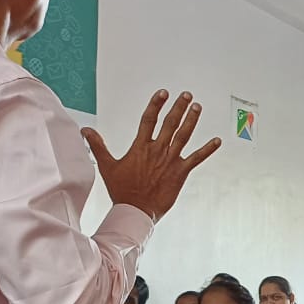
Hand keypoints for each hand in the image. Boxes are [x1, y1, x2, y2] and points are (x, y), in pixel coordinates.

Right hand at [83, 90, 221, 221]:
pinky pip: (197, 158)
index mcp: (140, 147)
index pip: (148, 119)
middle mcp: (157, 150)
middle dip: (178, 107)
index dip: (156, 105)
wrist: (135, 211)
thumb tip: (85, 130)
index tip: (163, 93)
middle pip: (169, 123)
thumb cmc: (121, 190)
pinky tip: (217, 140)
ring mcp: (170, 161)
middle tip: (186, 95)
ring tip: (197, 107)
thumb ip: (97, 146)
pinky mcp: (180, 172)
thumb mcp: (107, 166)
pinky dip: (208, 149)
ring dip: (191, 120)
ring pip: (183, 136)